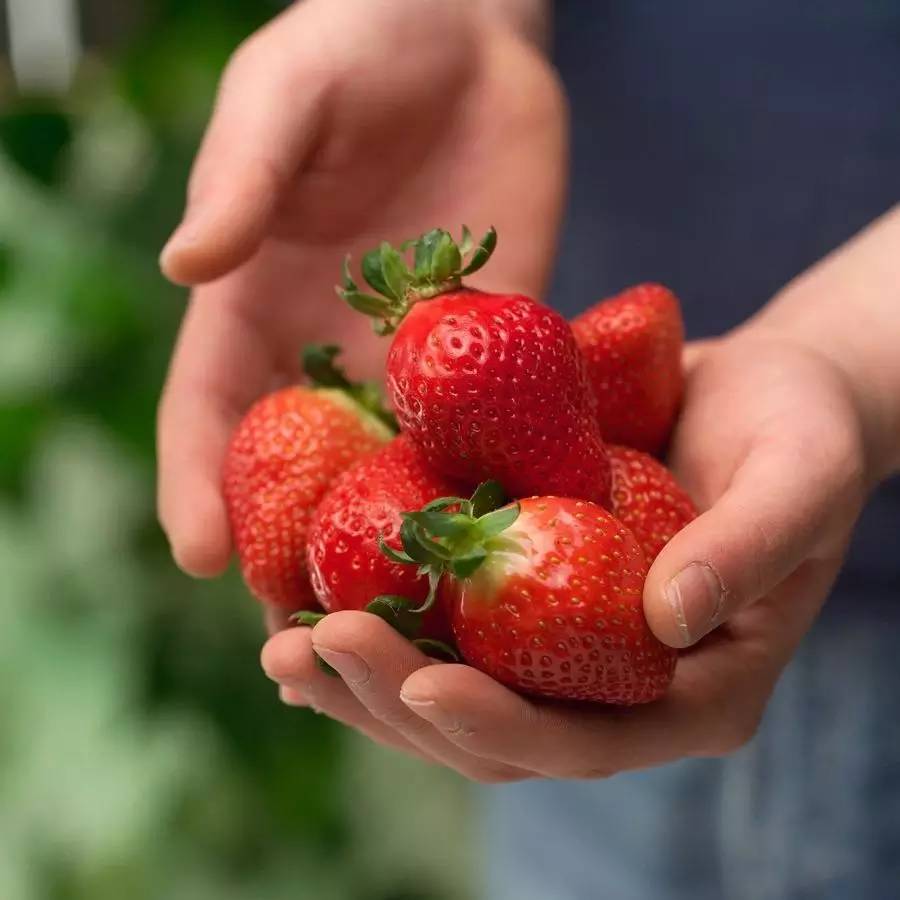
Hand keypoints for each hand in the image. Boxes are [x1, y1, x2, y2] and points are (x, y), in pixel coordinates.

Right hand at [157, 0, 566, 576]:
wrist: (470, 39)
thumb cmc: (355, 43)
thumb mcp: (287, 96)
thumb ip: (244, 179)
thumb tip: (186, 264)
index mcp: (254, 305)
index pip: (210, 412)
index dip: (198, 484)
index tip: (202, 557)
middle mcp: (326, 351)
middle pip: (298, 471)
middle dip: (294, 550)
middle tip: (302, 633)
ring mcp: (410, 361)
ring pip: (391, 474)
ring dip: (392, 549)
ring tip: (403, 624)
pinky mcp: (490, 351)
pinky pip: (485, 427)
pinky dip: (486, 486)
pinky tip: (502, 548)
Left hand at [261, 333, 870, 780]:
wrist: (765, 392)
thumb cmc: (801, 433)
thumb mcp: (799, 478)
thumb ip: (749, 549)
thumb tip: (667, 618)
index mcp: (693, 691)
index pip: (587, 740)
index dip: (503, 725)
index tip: (423, 684)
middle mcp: (618, 686)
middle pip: (497, 734)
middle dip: (397, 701)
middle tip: (306, 650)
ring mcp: (566, 646)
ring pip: (453, 690)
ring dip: (363, 676)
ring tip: (282, 641)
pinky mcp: (528, 596)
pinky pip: (444, 626)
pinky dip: (378, 620)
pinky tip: (307, 604)